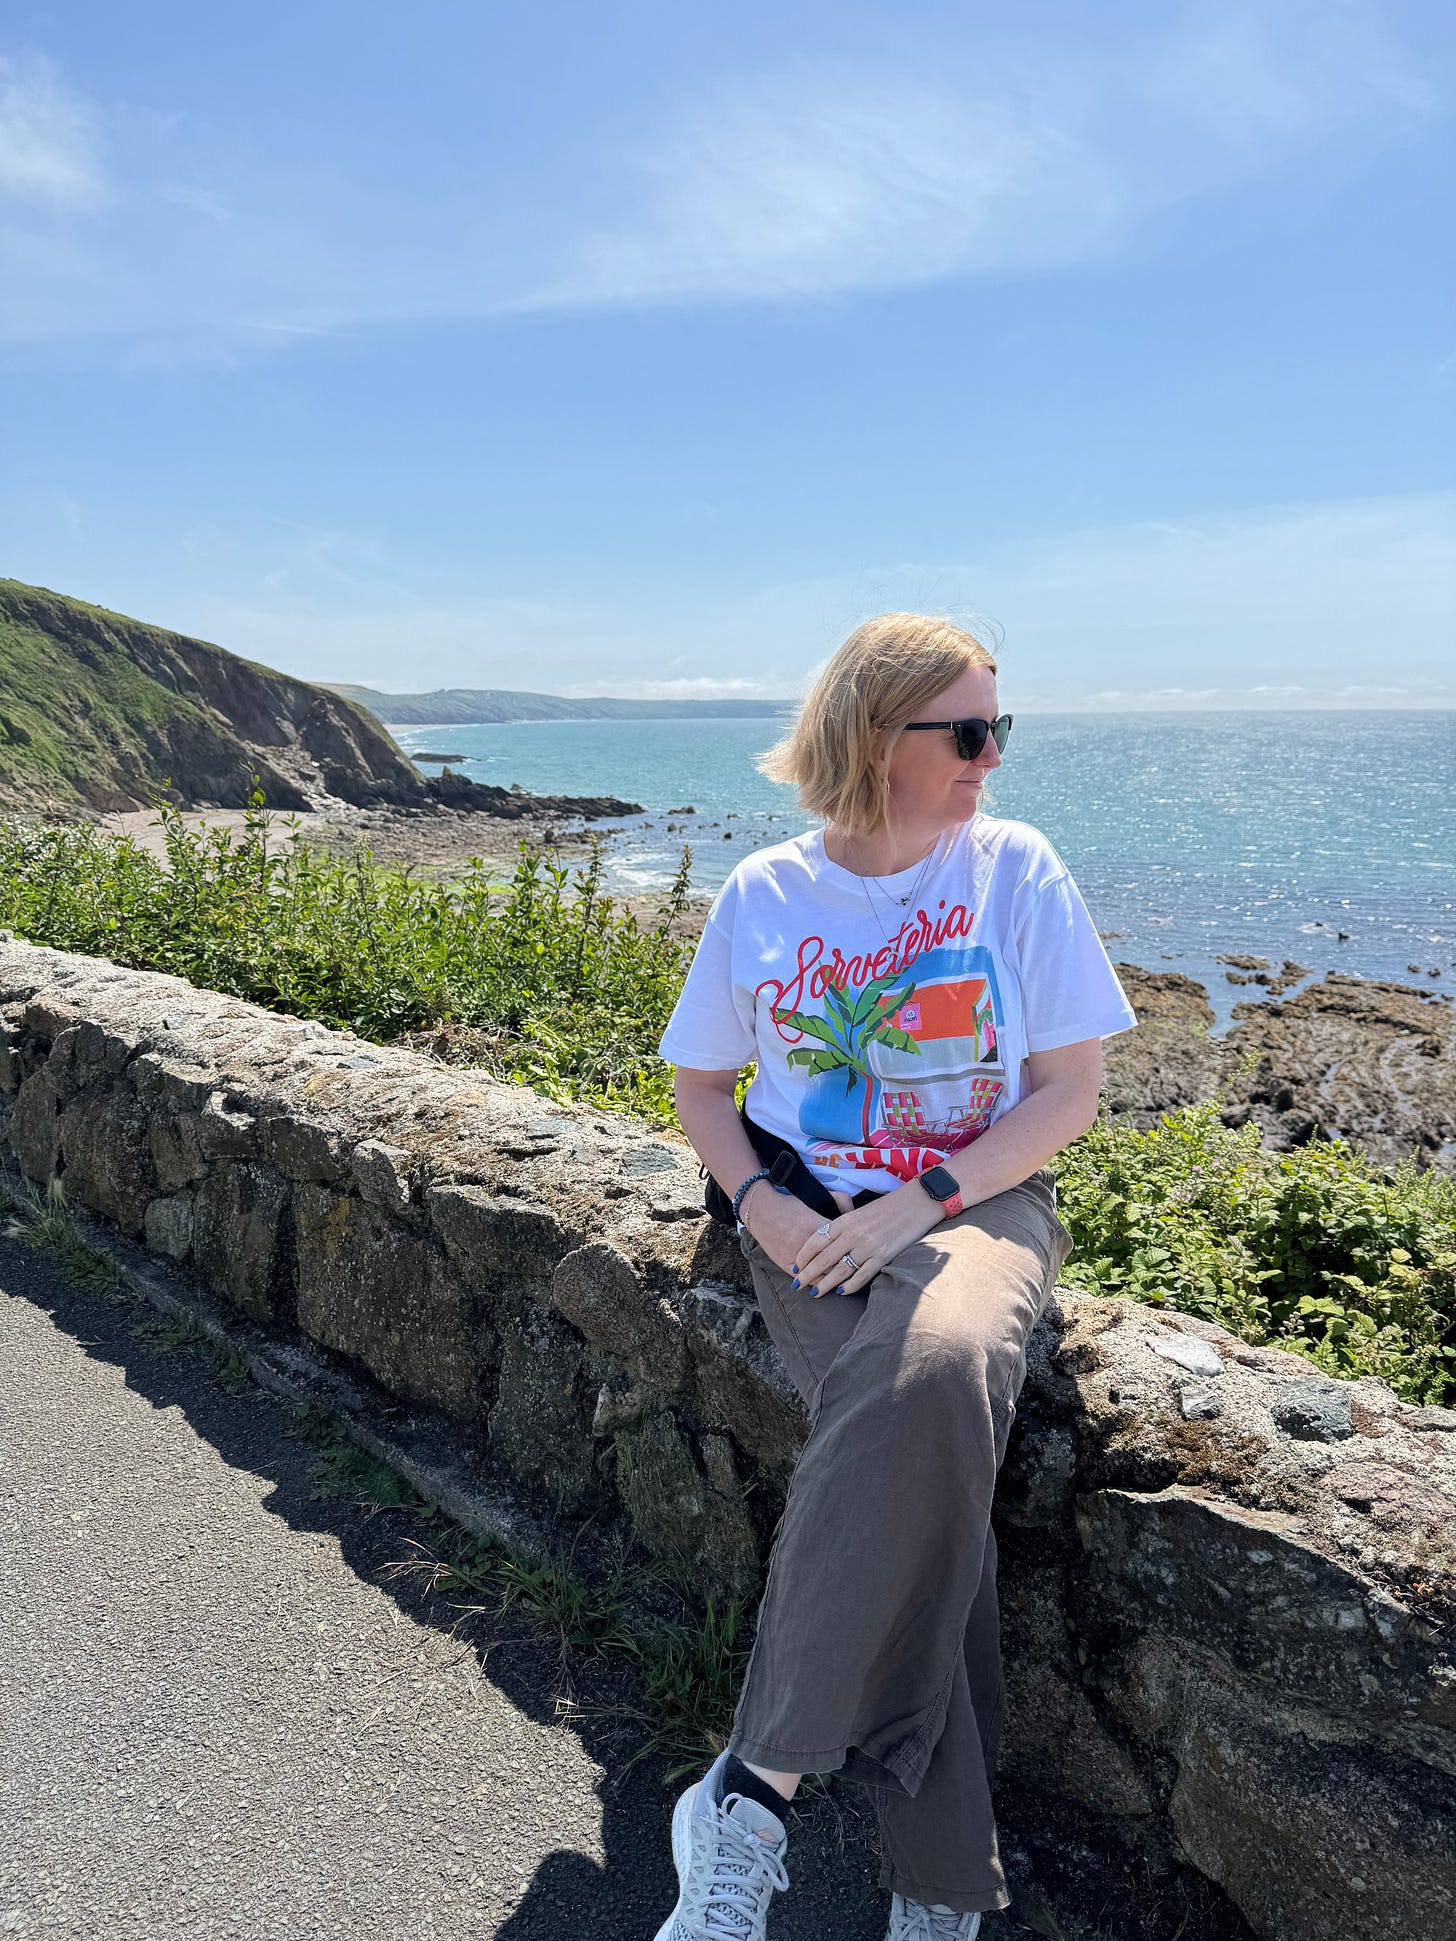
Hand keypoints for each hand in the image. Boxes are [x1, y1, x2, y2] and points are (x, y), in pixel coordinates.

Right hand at [740, 1186, 849, 1277]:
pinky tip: (826, 1285)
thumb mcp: (816, 1199)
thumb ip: (839, 1201)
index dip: (854, 1248)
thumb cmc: (790, 1205)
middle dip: (849, 1266)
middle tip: (857, 1267)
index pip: (844, 1243)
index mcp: (818, 1227)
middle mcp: (808, 1244)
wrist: (761, 1211)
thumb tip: (854, 1212)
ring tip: (845, 1279)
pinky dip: (818, 1283)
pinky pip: (807, 1279)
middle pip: (836, 1262)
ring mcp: (797, 1257)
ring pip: (823, 1275)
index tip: (860, 1250)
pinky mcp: (786, 1265)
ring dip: (835, 1279)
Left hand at [788, 1179, 944, 1295]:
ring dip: (825, 1284)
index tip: (795, 1266)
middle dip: (807, 1274)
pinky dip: (849, 1286)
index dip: (803, 1256)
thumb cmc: (887, 1208)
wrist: (916, 1203)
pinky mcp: (883, 1257)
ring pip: (839, 1271)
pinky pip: (861, 1276)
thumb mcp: (859, 1212)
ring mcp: (868, 1247)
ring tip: (814, 1293)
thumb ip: (843, 1228)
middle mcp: (853, 1234)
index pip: (816, 1240)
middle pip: (823, 1259)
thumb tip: (826, 1246)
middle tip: (797, 1285)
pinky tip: (840, 1292)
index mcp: (845, 1220)